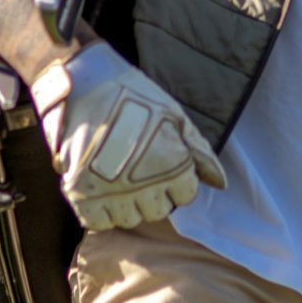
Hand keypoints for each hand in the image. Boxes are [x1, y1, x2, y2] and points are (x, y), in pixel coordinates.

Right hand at [29, 42, 225, 230]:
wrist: (84, 81)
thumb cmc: (133, 94)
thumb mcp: (173, 115)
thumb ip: (199, 151)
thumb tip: (220, 183)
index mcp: (171, 164)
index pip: (184, 195)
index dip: (175, 179)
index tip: (161, 164)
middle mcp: (144, 184)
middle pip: (157, 211)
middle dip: (152, 193)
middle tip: (138, 169)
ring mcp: (111, 190)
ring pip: (128, 218)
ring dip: (126, 203)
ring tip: (118, 177)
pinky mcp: (81, 191)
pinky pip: (98, 222)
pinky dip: (100, 211)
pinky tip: (100, 190)